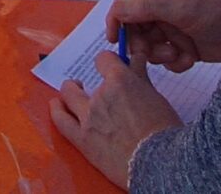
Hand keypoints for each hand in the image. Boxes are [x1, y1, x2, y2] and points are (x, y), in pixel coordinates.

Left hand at [51, 52, 183, 189]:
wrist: (158, 162)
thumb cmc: (163, 130)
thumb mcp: (156, 98)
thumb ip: (141, 78)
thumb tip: (137, 59)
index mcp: (120, 82)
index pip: (105, 60)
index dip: (108, 62)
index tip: (111, 67)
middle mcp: (100, 96)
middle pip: (85, 79)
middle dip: (84, 80)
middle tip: (89, 86)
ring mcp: (88, 117)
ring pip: (68, 96)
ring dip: (70, 91)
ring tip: (73, 91)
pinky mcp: (83, 139)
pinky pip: (62, 121)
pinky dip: (57, 110)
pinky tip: (56, 105)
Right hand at [109, 0, 220, 71]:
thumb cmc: (218, 8)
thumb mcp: (180, 6)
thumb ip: (145, 7)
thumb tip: (117, 9)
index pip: (125, 3)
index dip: (117, 20)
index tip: (115, 39)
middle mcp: (161, 8)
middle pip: (134, 30)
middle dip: (142, 44)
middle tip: (153, 51)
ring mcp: (171, 29)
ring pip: (149, 48)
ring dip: (161, 55)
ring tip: (178, 53)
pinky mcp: (182, 47)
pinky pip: (166, 60)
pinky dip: (175, 63)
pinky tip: (190, 58)